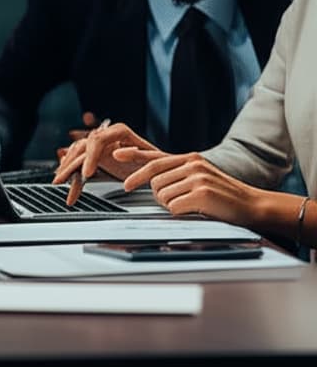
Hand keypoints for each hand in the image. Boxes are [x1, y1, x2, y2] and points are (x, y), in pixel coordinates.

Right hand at [52, 121, 156, 204]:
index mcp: (120, 132)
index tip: (87, 174)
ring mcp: (101, 146)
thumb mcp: (154, 160)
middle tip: (61, 180)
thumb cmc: (163, 164)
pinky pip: (81, 164)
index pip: (97, 140)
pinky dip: (72, 174)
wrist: (165, 169)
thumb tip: (115, 152)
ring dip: (66, 170)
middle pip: (83, 147)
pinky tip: (65, 183)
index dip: (90, 157)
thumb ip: (136, 155)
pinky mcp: (98, 157)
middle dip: (70, 165)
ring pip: (77, 155)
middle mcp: (107, 136)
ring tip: (58, 183)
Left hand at [116, 147, 264, 223]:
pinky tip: (196, 210)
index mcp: (190, 159)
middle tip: (174, 202)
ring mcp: (197, 178)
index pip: (155, 157)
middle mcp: (192, 164)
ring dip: (170, 205)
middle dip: (158, 195)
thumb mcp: (199, 178)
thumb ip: (177, 175)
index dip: (134, 157)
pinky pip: (173, 207)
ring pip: (161, 195)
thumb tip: (152, 180)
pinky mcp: (201, 193)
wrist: (252, 205)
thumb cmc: (223, 196)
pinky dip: (180, 212)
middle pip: (154, 181)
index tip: (115, 154)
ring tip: (190, 205)